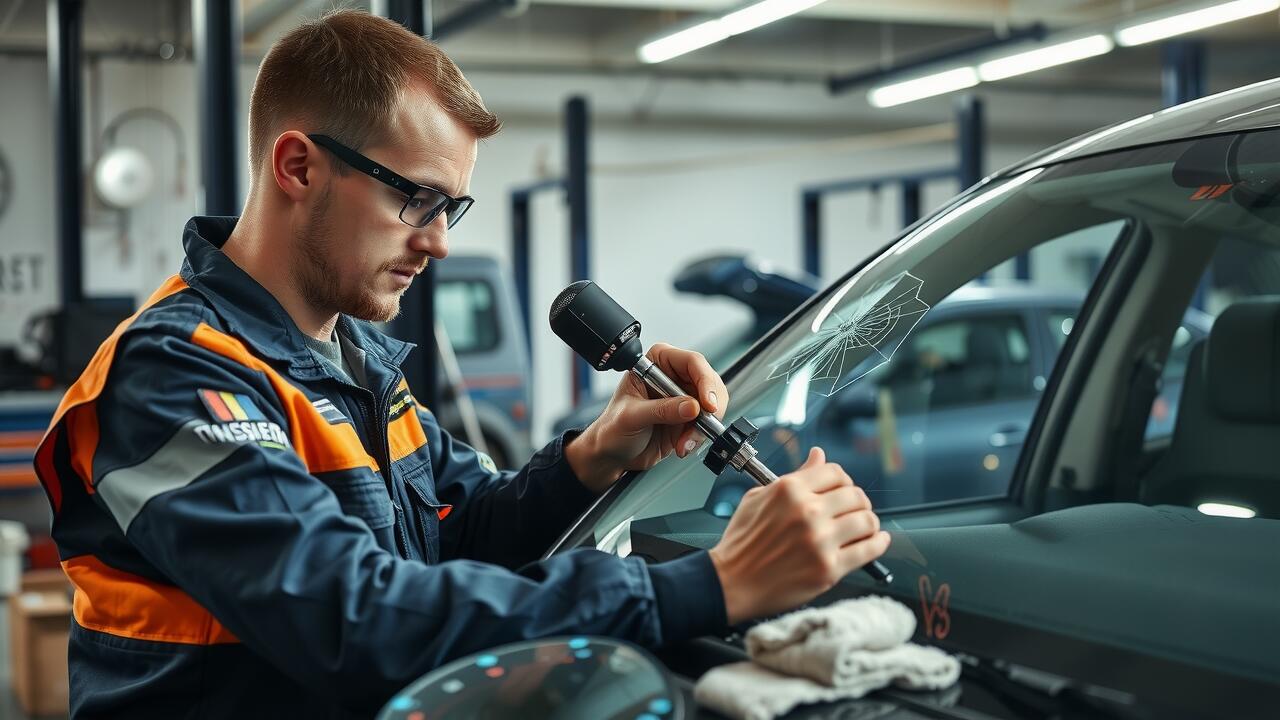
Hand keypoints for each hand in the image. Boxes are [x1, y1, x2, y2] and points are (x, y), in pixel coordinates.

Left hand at [565, 342, 727, 492]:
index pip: (692, 362)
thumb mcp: (632, 416)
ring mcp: (683, 399)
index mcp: (656, 364)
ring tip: (685, 441)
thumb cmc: (612, 429)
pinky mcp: (688, 419)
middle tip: (702, 424)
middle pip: (709, 383)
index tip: (707, 404)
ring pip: (713, 405)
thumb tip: (691, 406)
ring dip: (704, 427)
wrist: (611, 455)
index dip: (705, 381)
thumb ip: (661, 410)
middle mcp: (673, 378)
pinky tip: (683, 445)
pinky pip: (707, 425)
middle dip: (710, 408)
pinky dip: (700, 437)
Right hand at [708, 447, 890, 624]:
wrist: (732, 584)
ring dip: (870, 522)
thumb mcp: (758, 498)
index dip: (842, 480)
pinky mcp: (829, 569)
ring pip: (867, 520)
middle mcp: (807, 512)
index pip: (835, 472)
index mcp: (789, 490)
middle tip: (854, 510)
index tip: (842, 490)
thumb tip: (818, 455)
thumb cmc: (741, 543)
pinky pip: (868, 550)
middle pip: (856, 495)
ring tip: (865, 527)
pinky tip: (877, 541)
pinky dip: (878, 544)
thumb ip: (794, 476)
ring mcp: (820, 541)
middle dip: (858, 501)